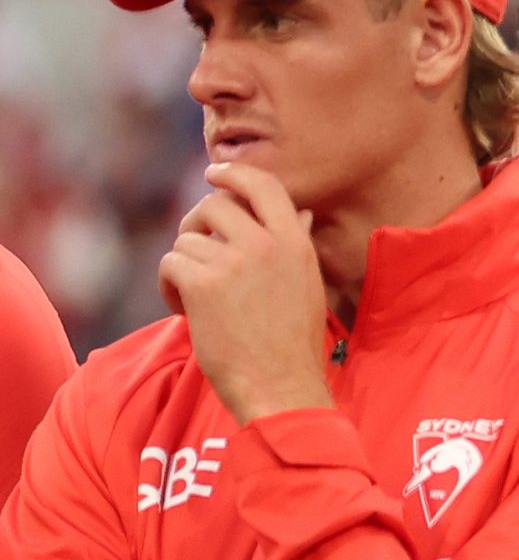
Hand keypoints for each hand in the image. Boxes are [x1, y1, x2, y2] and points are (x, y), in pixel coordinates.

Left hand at [159, 163, 331, 423]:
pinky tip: (185, 310)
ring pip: (185, 240)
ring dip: (183, 267)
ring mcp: (234, 262)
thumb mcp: (308, 286)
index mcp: (295, 244)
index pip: (264, 185)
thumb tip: (302, 213)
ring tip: (196, 299)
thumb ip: (298, 244)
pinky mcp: (203, 283)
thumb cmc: (294, 345)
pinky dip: (168, 287)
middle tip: (194, 250)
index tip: (214, 173)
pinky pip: (170, 263)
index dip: (234, 173)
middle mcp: (266, 245)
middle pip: (213, 204)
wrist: (280, 386)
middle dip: (195, 223)